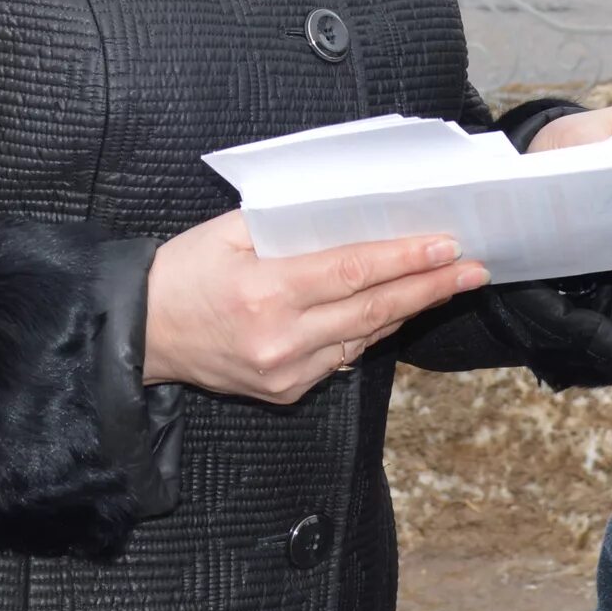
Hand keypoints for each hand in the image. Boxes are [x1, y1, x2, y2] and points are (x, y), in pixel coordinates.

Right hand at [144, 212, 486, 403]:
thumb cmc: (183, 272)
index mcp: (267, 291)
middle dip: (429, 287)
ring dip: (408, 311)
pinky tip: (392, 312)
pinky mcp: (285, 392)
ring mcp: (285, 372)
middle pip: (374, 310)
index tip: (446, 245)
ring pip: (364, 338)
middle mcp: (281, 338)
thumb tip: (356, 218)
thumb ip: (290, 224)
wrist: (139, 333)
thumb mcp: (229, 231)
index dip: (406, 259)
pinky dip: (369, 333)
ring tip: (445, 285)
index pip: (355, 272)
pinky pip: (341, 358)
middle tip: (472, 269)